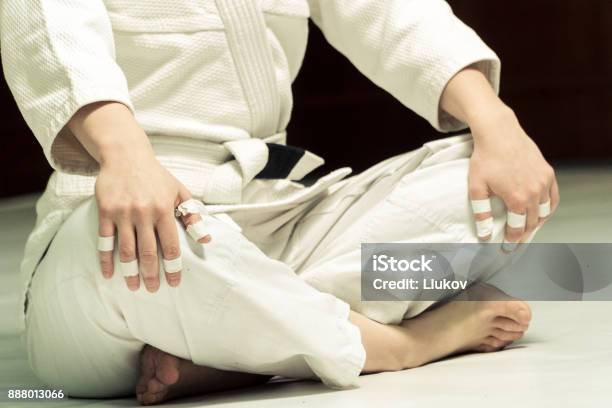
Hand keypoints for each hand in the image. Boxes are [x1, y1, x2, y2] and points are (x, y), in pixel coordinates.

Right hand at [68, 102, 210, 291]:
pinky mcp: (106, 212)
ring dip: (130, 271)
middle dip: (151, 275)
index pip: (171, 245)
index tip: (174, 282)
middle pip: (148, 252)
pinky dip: (105, 259)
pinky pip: (105, 240)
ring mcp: (123, 213)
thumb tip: (206, 239)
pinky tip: (108, 273)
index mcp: (164, 209)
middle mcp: (144, 213)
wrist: (126, 155)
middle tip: (152, 290)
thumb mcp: (179, 191)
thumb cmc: (156, 176)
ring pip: (126, 250)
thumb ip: (193, 216)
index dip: (173, 267)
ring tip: (134, 287)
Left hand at [468, 107, 559, 243]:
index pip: (517, 228)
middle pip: (533, 222)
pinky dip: (548, 209)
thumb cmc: (485, 159)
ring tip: (527, 230)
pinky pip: (553, 198)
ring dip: (537, 223)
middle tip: (516, 241)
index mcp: (517, 198)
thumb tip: (484, 235)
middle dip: (524, 234)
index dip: (512, 239)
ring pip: (545, 212)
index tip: (506, 247)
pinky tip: (540, 214)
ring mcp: (544, 182)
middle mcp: (534, 192)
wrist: (498, 133)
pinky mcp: (548, 173)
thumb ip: (482, 213)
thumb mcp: (476, 188)